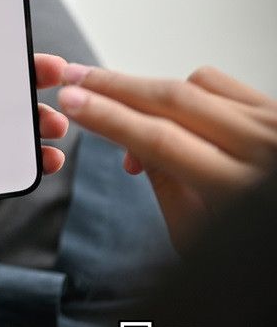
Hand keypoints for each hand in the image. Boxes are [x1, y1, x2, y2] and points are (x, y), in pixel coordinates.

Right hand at [58, 64, 276, 251]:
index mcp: (239, 188)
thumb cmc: (249, 248)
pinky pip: (221, 84)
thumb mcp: (196, 233)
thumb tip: (128, 140)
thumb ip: (163, 183)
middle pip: (173, 100)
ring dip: (147, 90)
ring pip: (195, 84)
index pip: (158, 139)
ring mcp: (274, 123)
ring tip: (118, 107)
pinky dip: (187, 90)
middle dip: (114, 87)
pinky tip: (168, 109)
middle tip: (75, 78)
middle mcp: (263, 147)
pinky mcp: (276, 110)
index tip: (71, 103)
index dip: (107, 118)